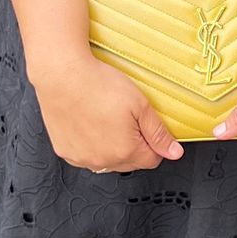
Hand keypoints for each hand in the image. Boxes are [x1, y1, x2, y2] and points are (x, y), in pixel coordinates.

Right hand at [31, 50, 184, 171]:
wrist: (62, 75)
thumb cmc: (98, 85)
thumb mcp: (140, 104)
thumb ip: (158, 132)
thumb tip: (173, 152)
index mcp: (125, 152)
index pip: (151, 159)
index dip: (153, 142)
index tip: (144, 126)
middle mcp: (102, 161)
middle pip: (129, 162)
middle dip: (132, 144)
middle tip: (123, 118)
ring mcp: (81, 158)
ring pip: (106, 160)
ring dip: (109, 147)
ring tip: (104, 119)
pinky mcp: (65, 151)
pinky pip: (84, 156)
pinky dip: (89, 144)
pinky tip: (88, 123)